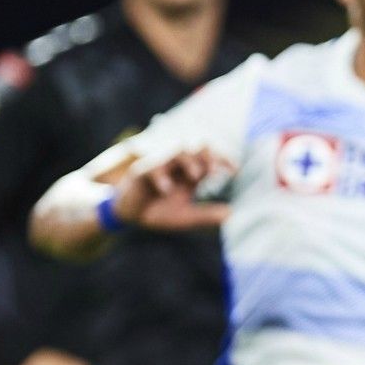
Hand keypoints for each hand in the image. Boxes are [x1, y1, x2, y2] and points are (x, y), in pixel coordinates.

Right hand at [113, 147, 232, 231]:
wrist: (129, 216)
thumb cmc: (158, 211)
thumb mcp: (185, 217)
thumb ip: (205, 215)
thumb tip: (230, 214)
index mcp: (190, 173)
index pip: (209, 158)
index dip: (223, 160)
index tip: (235, 171)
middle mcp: (177, 165)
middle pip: (195, 147)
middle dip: (208, 155)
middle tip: (215, 171)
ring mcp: (159, 165)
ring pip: (177, 150)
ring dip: (189, 160)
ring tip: (197, 176)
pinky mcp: (141, 171)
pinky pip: (152, 167)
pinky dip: (162, 177)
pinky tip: (167, 190)